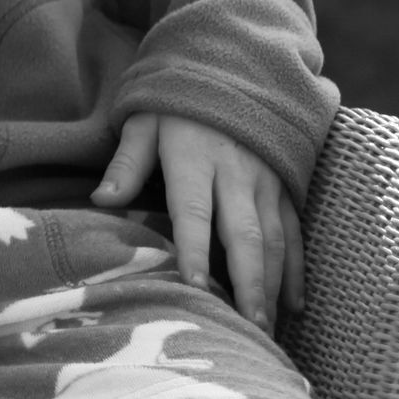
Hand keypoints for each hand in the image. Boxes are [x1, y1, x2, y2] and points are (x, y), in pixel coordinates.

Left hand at [96, 111, 303, 331]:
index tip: (193, 288)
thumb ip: (126, 163)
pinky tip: (295, 304)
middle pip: (244, 236)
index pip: (193, 212)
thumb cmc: (176, 104)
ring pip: (275, 241)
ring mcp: (266, 183)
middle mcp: (235, 175)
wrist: (233, 71)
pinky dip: (297, 269)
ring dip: (273, 286)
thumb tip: (101, 200)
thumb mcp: (143, 122)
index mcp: (194, 159)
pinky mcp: (285, 188)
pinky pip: (295, 233)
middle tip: (248, 327)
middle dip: (248, 284)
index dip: (193, 251)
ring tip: (267, 328)